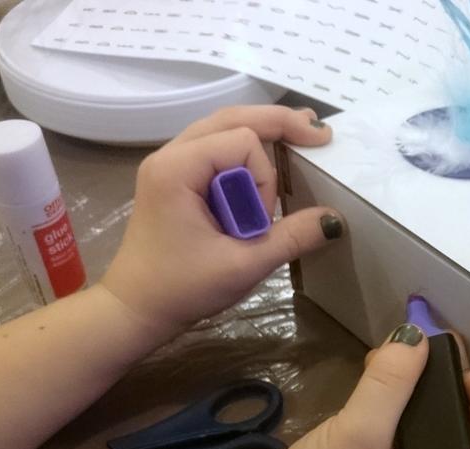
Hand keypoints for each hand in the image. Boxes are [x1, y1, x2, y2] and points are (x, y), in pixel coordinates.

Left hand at [100, 105, 340, 334]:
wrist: (134, 309)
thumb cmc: (181, 288)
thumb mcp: (243, 265)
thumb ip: (291, 237)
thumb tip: (335, 220)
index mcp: (178, 168)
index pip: (243, 142)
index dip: (264, 178)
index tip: (259, 222)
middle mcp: (170, 154)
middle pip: (233, 118)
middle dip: (278, 124)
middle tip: (320, 134)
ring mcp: (170, 163)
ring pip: (223, 127)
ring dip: (262, 132)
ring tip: (300, 137)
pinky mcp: (176, 178)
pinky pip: (215, 148)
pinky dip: (245, 150)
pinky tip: (268, 157)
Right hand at [230, 324, 469, 448]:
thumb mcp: (356, 435)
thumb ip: (390, 384)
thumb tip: (418, 334)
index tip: (459, 373)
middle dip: (458, 388)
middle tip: (426, 353)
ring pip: (443, 435)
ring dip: (428, 394)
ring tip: (398, 358)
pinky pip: (413, 440)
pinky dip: (404, 408)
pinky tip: (378, 383)